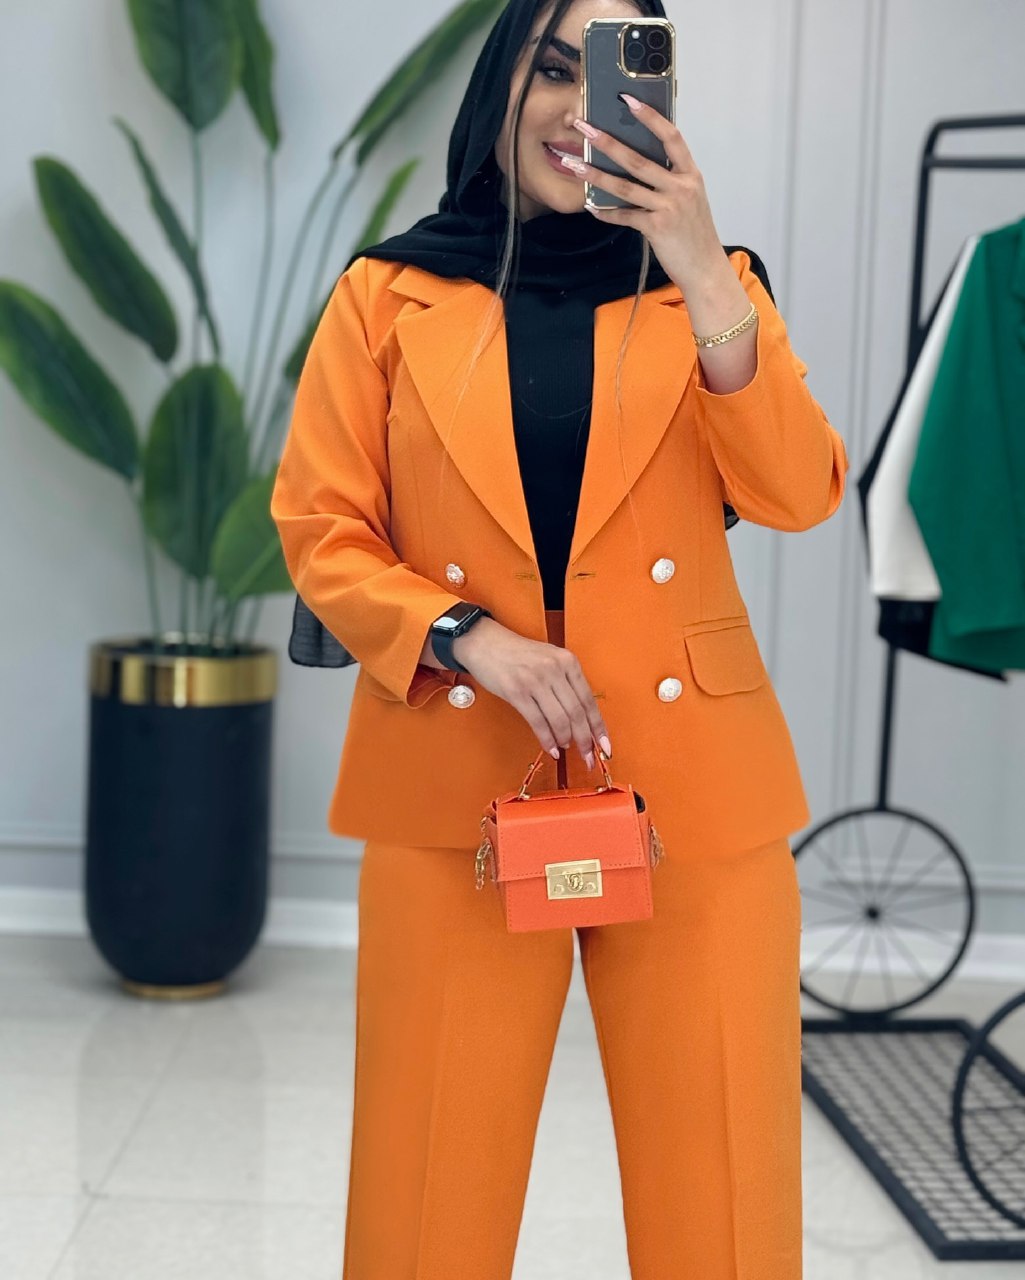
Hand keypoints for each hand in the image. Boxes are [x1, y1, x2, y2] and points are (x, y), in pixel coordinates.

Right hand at [452, 618, 611, 768]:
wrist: (485, 642)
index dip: (598, 727)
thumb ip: (566, 683)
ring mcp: (535, 680)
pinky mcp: (516, 691)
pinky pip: (538, 722)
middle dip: (585, 740)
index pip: (589, 700)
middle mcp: (554, 669)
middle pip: (577, 712)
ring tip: (565, 748)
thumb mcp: (550, 659)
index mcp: (567, 661)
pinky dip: (547, 739)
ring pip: (560, 719)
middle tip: (588, 757)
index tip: (605, 745)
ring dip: (565, 740)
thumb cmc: (517, 654)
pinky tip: (551, 748)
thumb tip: (581, 719)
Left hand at [567, 94, 725, 292]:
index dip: (650, 116)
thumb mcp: (690, 200)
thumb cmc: (694, 234)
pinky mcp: (656, 228)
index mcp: (690, 174)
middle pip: (638, 158)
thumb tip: (636, 166)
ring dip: (596, 174)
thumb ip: (670, 180)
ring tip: (574, 164)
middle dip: (607, 141)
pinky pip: (624, 215)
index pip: (671, 136)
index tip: (628, 99)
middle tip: (583, 126)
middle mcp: (681, 186)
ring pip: (625, 186)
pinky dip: (606, 212)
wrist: (705, 269)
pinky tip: (590, 206)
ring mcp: (669, 207)